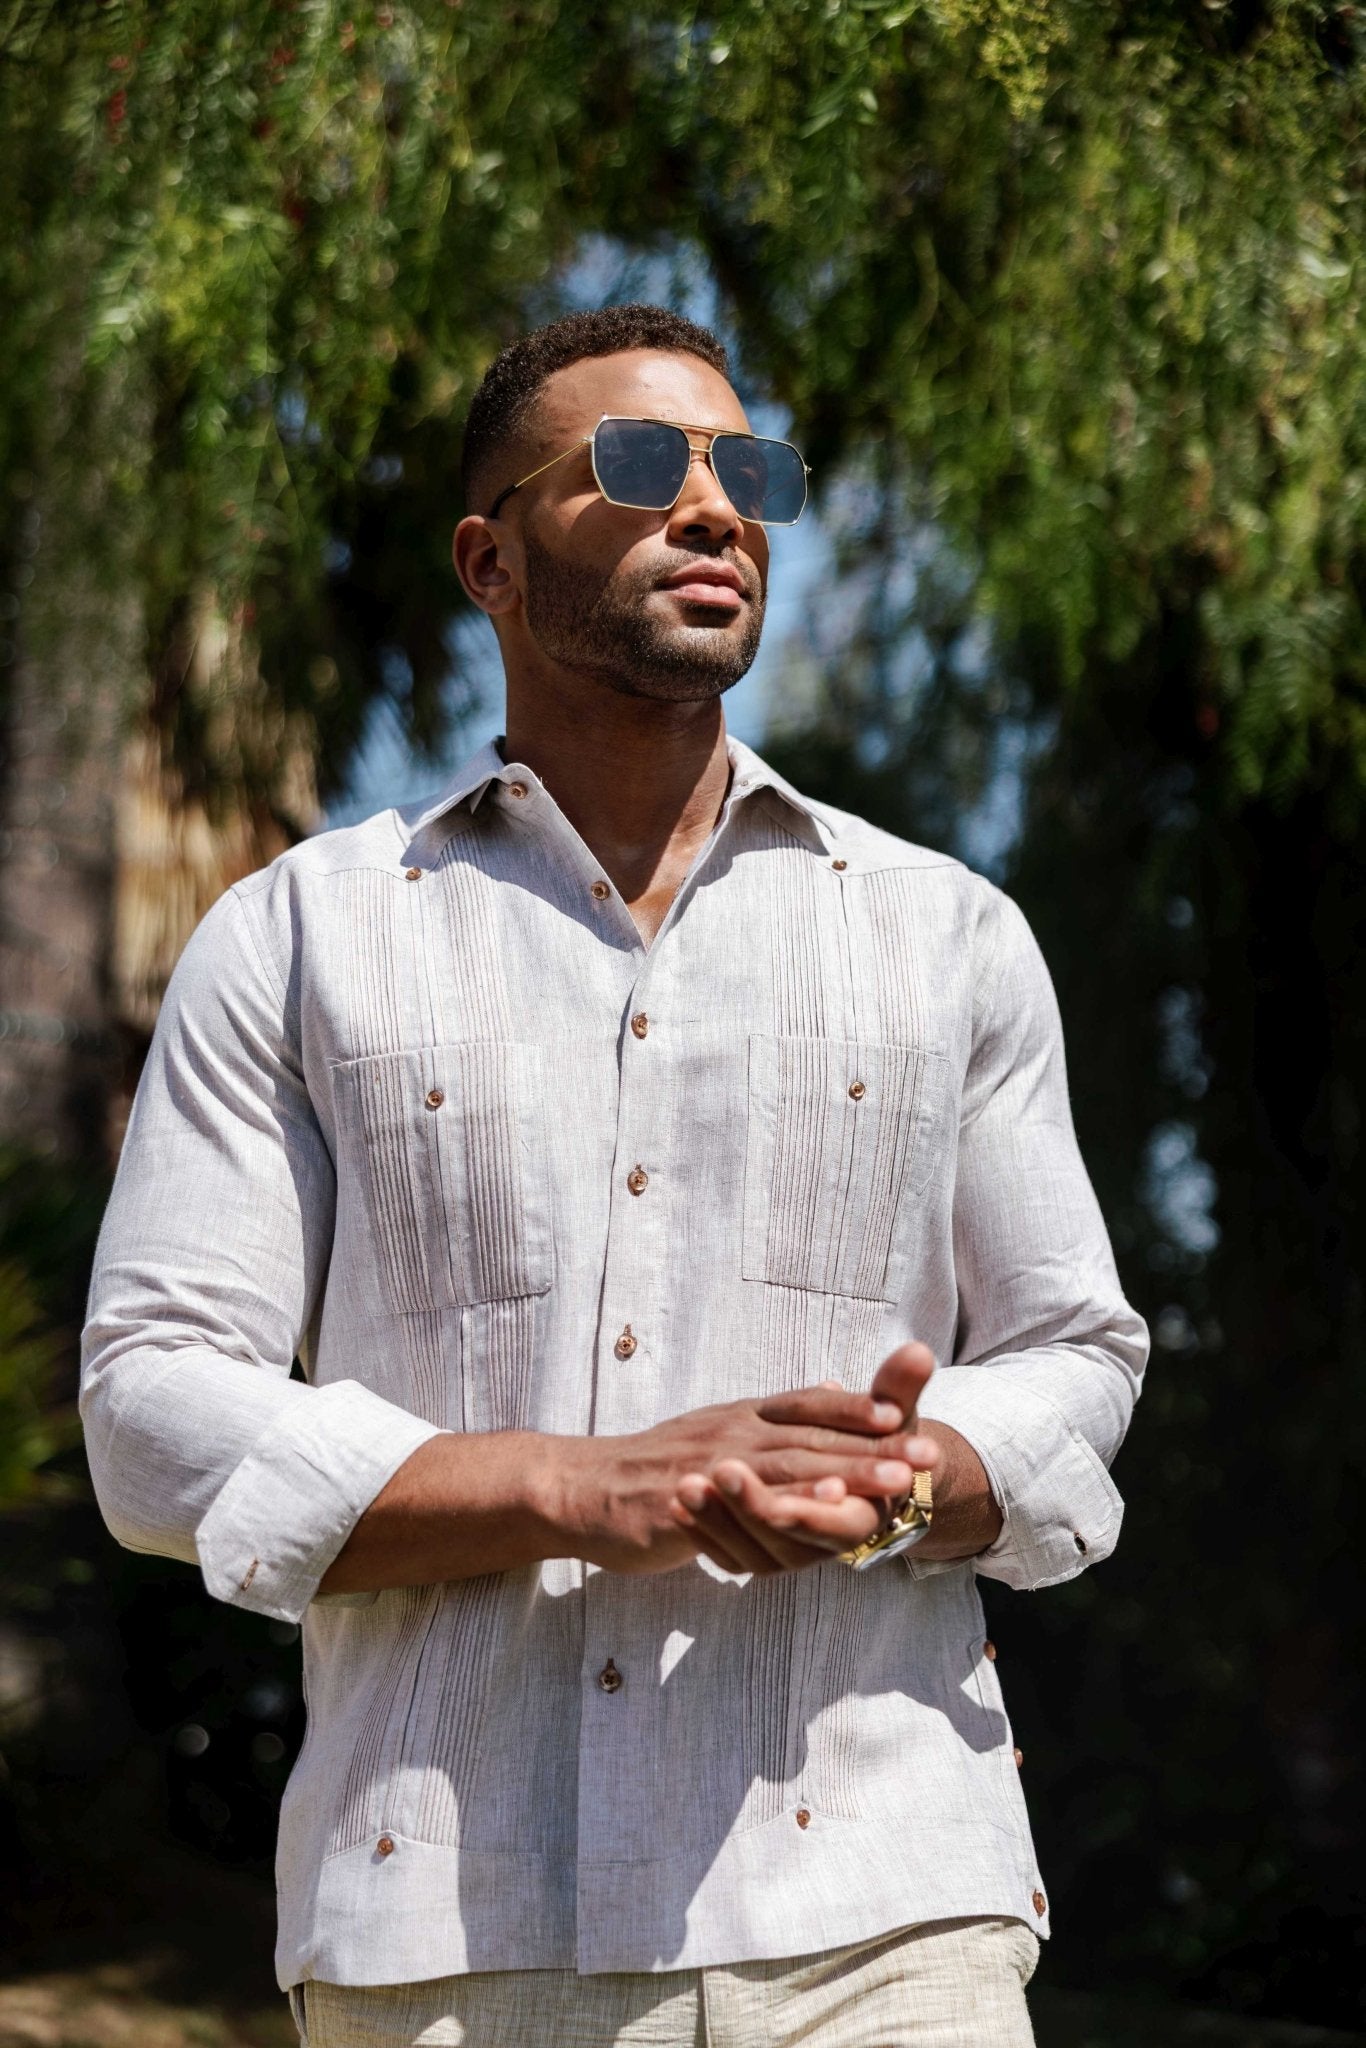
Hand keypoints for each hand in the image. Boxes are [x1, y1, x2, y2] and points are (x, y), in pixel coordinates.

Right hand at [541, 1375, 927, 1576]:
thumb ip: (774, 1422)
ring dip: (844, 1473)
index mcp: (741, 1418)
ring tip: (893, 1481)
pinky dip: (784, 1506)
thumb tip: (834, 1392)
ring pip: (787, 1468)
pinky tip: (817, 1515)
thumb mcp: (717, 1433)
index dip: (856, 1406)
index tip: (905, 1410)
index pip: (806, 1404)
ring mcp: (708, 1468)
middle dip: (874, 1445)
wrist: (581, 1490)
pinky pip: (742, 1508)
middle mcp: (730, 1434)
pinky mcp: (687, 1506)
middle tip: (926, 1454)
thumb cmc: (655, 1468)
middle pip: (812, 1436)